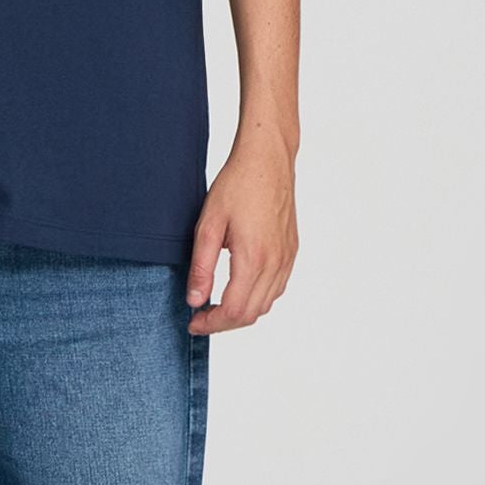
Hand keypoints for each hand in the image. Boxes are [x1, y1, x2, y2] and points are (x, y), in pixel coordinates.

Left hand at [185, 142, 298, 332]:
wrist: (267, 160)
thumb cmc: (237, 185)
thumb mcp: (208, 225)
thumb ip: (201, 267)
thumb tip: (195, 300)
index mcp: (254, 258)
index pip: (233, 311)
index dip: (210, 324)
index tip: (193, 322)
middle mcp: (275, 263)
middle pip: (251, 314)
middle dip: (223, 323)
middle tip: (200, 318)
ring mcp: (287, 258)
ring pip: (266, 304)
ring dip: (240, 313)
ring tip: (215, 306)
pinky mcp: (291, 251)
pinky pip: (276, 288)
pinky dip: (257, 298)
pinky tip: (238, 289)